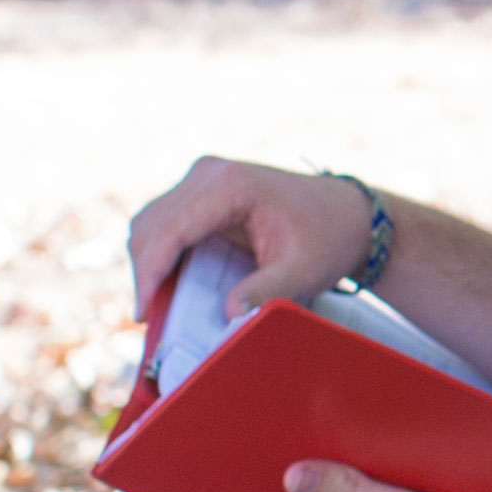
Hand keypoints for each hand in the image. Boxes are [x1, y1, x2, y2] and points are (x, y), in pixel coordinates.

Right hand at [124, 156, 374, 316]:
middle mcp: (210, 173)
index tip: (143, 312)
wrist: (348, 214)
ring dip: (147, 263)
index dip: (150, 273)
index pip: (171, 229)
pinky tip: (168, 285)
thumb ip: (267, 292)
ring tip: (156, 305)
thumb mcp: (303, 272)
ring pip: (150, 222)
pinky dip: (159, 254)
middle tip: (149, 317)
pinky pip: (165, 222)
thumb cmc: (328, 239)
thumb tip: (229, 315)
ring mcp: (204, 177)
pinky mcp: (202, 190)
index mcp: (232, 185)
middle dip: (144, 273)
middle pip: (151, 225)